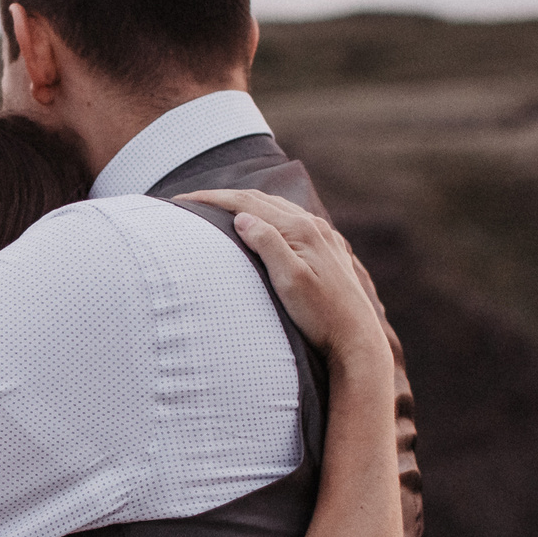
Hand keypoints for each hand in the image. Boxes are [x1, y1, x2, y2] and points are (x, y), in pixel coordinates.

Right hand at [172, 187, 384, 360]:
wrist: (357, 339)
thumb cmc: (321, 316)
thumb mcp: (290, 281)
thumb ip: (268, 244)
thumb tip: (242, 217)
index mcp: (300, 230)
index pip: (246, 204)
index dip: (212, 199)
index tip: (180, 201)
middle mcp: (313, 226)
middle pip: (259, 200)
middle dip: (223, 197)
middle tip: (190, 202)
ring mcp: (322, 236)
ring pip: (276, 208)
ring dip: (244, 203)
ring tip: (218, 207)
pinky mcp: (327, 249)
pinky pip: (289, 220)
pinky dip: (265, 215)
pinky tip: (260, 223)